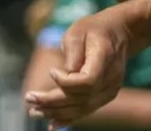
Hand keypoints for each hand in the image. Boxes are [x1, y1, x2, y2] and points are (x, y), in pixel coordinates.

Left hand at [25, 7, 131, 129]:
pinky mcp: (107, 94)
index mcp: (105, 58)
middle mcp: (111, 77)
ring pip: (82, 107)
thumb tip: (62, 77)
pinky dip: (68, 117)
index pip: (87, 81)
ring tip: (34, 111)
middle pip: (81, 98)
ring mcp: (111, 88)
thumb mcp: (78, 31)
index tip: (52, 71)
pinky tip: (52, 123)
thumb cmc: (95, 29)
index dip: (66, 82)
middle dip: (53, 101)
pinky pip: (86, 109)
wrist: (120, 32)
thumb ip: (71, 54)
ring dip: (57, 112)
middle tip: (29, 99)